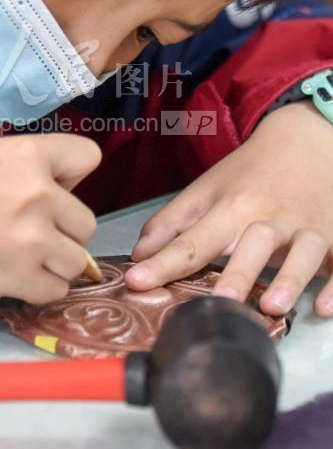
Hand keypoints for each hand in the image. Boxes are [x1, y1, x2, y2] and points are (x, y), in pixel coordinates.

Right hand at [0, 134, 100, 302]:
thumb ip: (31, 166)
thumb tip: (67, 185)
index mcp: (30, 154)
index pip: (88, 156)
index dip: (72, 174)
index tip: (55, 187)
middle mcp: (39, 194)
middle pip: (86, 221)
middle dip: (63, 228)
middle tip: (31, 229)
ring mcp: (33, 238)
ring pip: (77, 260)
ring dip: (55, 262)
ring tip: (25, 256)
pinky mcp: (19, 277)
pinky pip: (56, 289)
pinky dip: (40, 287)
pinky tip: (17, 276)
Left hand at [125, 102, 332, 317]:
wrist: (306, 140)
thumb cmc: (250, 172)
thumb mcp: (207, 189)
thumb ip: (173, 222)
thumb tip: (139, 255)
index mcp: (232, 206)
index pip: (194, 240)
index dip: (164, 263)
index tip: (135, 281)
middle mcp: (270, 218)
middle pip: (253, 244)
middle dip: (238, 272)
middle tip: (220, 301)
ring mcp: (306, 227)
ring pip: (302, 252)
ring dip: (289, 279)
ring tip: (273, 307)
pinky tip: (325, 308)